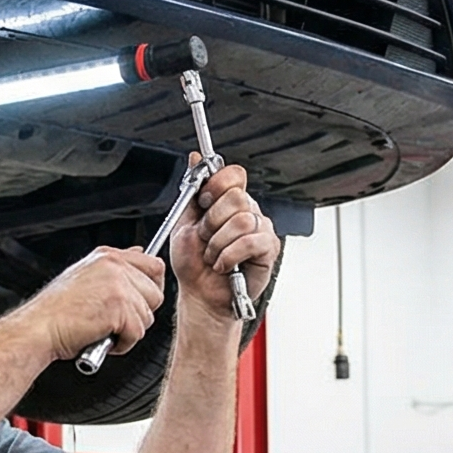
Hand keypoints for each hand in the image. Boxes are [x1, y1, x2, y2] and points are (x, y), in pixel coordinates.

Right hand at [23, 246, 165, 364]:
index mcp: (107, 257)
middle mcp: (114, 267)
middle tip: (116, 321)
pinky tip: (103, 339)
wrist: (37, 328)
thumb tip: (139, 253)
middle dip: (140, 313)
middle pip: (156, 293)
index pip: (152, 265)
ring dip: (129, 331)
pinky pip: (138, 332)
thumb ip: (115, 267)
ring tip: (104, 330)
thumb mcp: (85, 276)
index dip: (151, 288)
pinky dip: (123, 344)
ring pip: (147, 316)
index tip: (140, 301)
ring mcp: (118, 285)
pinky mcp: (119, 308)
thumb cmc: (55, 311)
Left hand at [168, 159, 279, 320]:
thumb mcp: (183, 222)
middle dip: (212, 222)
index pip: (233, 175)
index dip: (216, 185)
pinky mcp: (268, 249)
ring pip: (242, 220)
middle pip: (236, 197)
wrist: (200, 294)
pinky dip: (230, 255)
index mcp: (228, 201)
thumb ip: (191, 190)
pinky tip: (224, 264)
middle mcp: (247, 211)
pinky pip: (251, 241)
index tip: (203, 201)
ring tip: (213, 255)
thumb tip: (195, 158)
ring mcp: (260, 229)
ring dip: (218, 243)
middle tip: (206, 238)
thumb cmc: (193, 264)